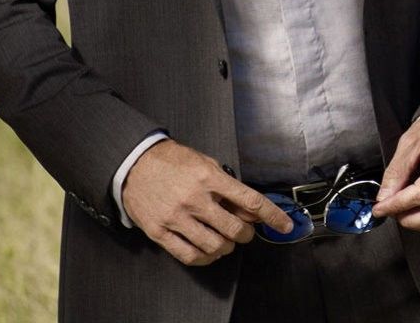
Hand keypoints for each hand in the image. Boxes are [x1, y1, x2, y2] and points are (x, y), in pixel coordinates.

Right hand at [121, 139, 292, 265]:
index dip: (272, 215)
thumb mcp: (204, 161)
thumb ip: (227, 185)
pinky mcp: (160, 231)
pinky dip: (205, 258)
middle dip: (246, 234)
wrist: (135, 163)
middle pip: (234, 229)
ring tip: (225, 240)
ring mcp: (176, 217)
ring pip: (214, 246)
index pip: (249, 200)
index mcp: (208, 176)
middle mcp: (194, 198)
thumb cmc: (172, 161)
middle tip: (244, 231)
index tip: (285, 225)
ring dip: (227, 247)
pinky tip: (208, 251)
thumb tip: (250, 209)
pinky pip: (190, 255)